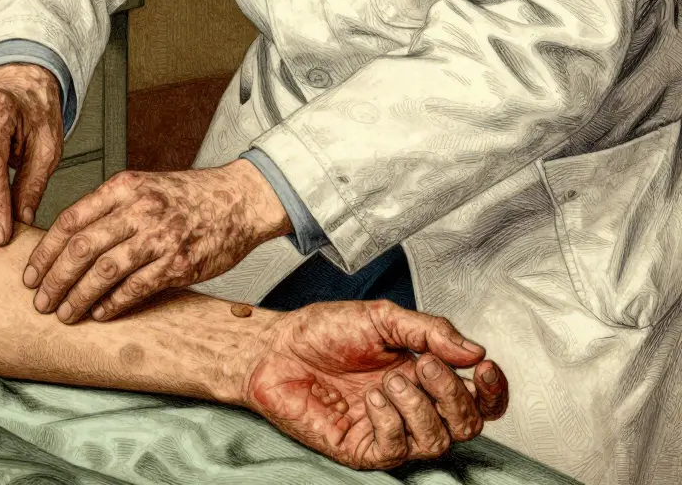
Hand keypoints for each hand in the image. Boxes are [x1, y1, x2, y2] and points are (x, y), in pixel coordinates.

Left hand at [25, 160, 288, 321]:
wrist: (240, 199)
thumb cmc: (190, 196)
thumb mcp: (144, 187)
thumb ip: (109, 210)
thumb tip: (69, 243)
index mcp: (123, 188)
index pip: (70, 221)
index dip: (45, 251)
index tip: (31, 273)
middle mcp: (139, 210)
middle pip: (81, 248)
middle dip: (54, 278)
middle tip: (40, 300)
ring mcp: (160, 237)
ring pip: (104, 271)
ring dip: (78, 296)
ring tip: (64, 313)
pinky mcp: (179, 263)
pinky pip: (136, 287)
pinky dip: (113, 303)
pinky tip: (100, 313)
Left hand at [237, 300, 508, 469]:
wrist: (275, 346)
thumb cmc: (323, 331)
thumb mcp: (382, 318)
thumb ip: (430, 331)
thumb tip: (475, 350)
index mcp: (425, 376)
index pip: (479, 399)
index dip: (494, 391)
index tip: (484, 368)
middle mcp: (413, 407)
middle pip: (467, 424)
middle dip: (454, 396)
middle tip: (424, 365)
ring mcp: (389, 431)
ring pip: (437, 443)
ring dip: (420, 408)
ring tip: (390, 380)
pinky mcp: (362, 449)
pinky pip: (396, 450)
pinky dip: (390, 421)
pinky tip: (371, 398)